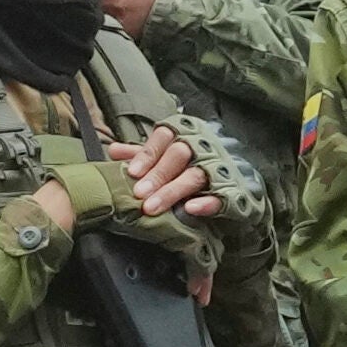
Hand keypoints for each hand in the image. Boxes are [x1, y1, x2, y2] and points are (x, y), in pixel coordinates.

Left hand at [95, 125, 224, 264]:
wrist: (232, 182)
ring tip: (153, 207)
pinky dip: (206, 203)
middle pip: (179, 155)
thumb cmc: (188, 168)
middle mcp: (200, 150)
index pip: (164, 138)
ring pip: (194, 176)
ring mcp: (216, 170)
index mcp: (182, 138)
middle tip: (139, 193)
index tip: (133, 172)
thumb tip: (114, 150)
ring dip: (172, 191)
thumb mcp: (164, 158)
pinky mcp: (230, 193)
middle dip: (158, 174)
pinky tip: (190, 208)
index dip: (148, 154)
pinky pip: (220, 197)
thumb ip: (141, 155)